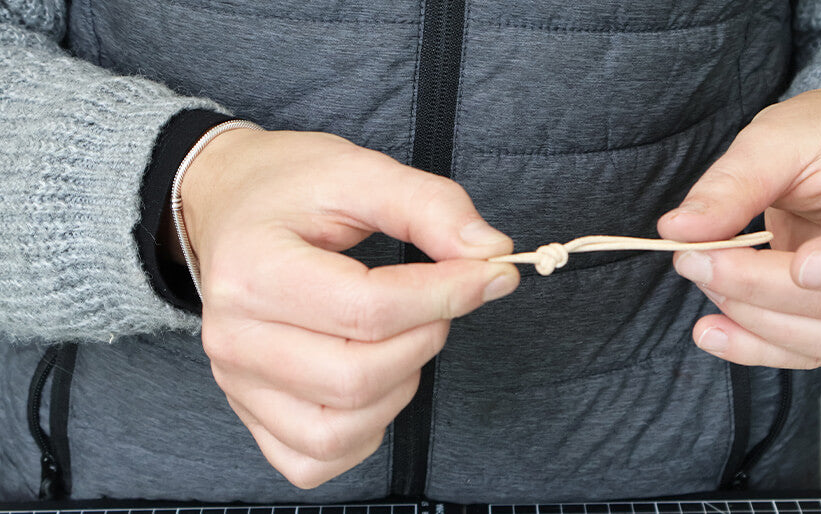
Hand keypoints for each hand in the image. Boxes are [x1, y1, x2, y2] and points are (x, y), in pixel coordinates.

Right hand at [179, 129, 518, 486]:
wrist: (229, 206)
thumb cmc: (290, 189)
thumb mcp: (359, 171)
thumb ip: (430, 206)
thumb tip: (490, 253)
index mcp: (252, 271)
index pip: (368, 310)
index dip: (447, 296)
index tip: (488, 273)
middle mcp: (234, 338)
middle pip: (357, 378)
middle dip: (425, 338)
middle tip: (437, 301)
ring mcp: (237, 385)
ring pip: (339, 430)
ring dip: (399, 386)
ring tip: (402, 336)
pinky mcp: (250, 415)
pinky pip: (315, 459)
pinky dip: (363, 432)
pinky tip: (375, 380)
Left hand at [657, 87, 820, 368]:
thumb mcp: (775, 140)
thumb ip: (731, 185)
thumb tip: (680, 228)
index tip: (799, 266)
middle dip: (760, 289)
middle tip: (695, 260)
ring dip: (752, 320)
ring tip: (702, 282)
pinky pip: (810, 353)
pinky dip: (755, 347)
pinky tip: (713, 331)